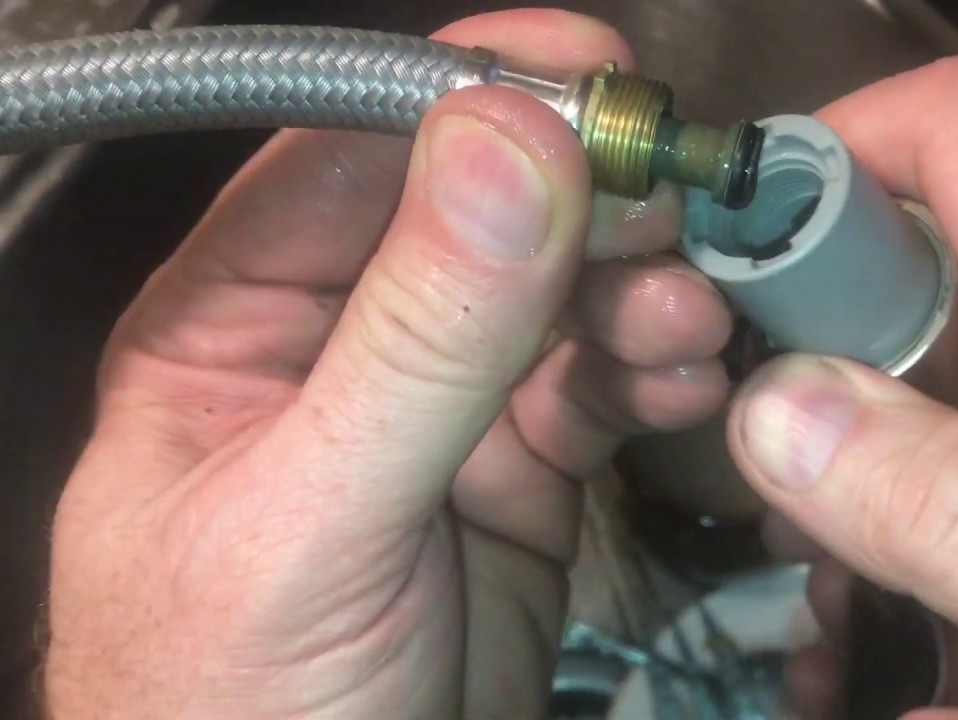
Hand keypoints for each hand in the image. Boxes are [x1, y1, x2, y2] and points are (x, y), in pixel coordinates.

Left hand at [44, 10, 731, 718]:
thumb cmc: (235, 711)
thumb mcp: (312, 521)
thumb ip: (414, 342)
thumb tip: (502, 145)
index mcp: (233, 326)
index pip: (352, 159)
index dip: (470, 99)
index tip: (589, 74)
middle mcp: (340, 347)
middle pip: (477, 217)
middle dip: (582, 203)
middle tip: (672, 201)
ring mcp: (441, 410)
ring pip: (555, 302)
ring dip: (635, 295)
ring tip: (691, 321)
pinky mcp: (520, 476)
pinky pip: (599, 391)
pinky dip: (653, 376)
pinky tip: (690, 380)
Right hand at [728, 58, 957, 718]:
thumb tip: (775, 406)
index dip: (836, 147)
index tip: (730, 254)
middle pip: (913, 284)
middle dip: (810, 363)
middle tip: (761, 495)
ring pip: (926, 410)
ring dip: (848, 492)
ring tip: (821, 604)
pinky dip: (911, 572)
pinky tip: (889, 667)